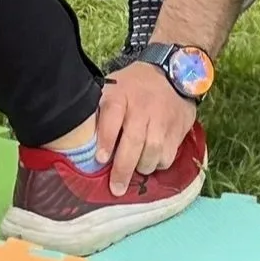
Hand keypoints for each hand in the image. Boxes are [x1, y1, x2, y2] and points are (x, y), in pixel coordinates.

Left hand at [95, 62, 197, 194]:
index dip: (106, 139)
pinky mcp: (178, 129)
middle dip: (123, 168)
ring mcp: (162, 119)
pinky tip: (152, 160)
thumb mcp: (113, 88)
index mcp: (121, 95)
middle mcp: (143, 108)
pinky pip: (168, 155)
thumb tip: (81, 141)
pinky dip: (158, 163)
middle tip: (116, 188)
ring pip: (153, 152)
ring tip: (135, 170)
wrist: (174, 72)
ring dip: (142, 167)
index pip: (112, 117)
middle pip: (134, 141)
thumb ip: (100, 112)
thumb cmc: (134, 86)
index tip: (100, 159)